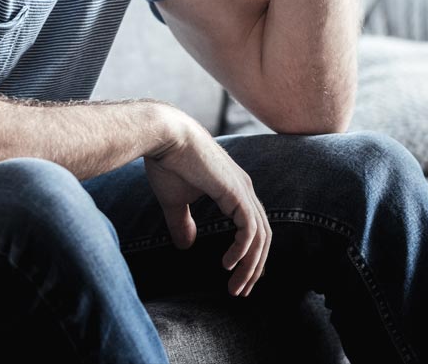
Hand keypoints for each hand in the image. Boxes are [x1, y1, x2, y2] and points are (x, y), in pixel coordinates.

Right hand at [144, 118, 271, 296]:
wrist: (164, 136)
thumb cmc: (167, 161)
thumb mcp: (175, 201)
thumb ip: (183, 223)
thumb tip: (187, 245)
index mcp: (235, 190)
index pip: (254, 228)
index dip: (249, 256)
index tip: (237, 278)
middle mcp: (245, 190)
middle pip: (263, 236)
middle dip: (255, 267)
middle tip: (240, 291)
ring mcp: (243, 190)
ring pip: (260, 236)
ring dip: (251, 265)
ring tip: (236, 286)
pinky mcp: (235, 192)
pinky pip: (249, 228)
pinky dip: (243, 250)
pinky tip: (228, 264)